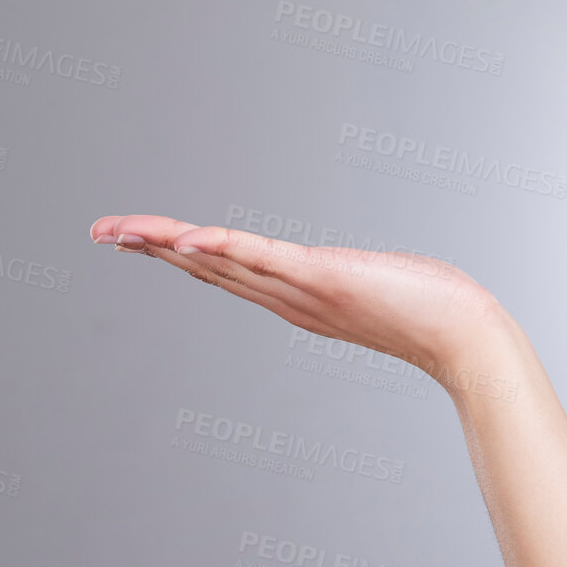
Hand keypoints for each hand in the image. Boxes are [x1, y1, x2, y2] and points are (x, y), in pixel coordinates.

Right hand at [87, 213, 511, 388]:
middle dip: (152, 247)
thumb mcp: (380, 288)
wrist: (465, 336)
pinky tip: (187, 237)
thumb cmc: (436, 311)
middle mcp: (291, 300)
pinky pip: (263, 259)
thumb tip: (369, 277)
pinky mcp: (325, 278)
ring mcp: (304, 291)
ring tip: (121, 230)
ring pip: (221, 263)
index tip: (138, 239)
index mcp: (298, 298)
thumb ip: (359, 282)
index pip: (226, 270)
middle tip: (101, 231)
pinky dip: (224, 247)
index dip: (178, 253)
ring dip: (167, 244)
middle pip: (207, 267)